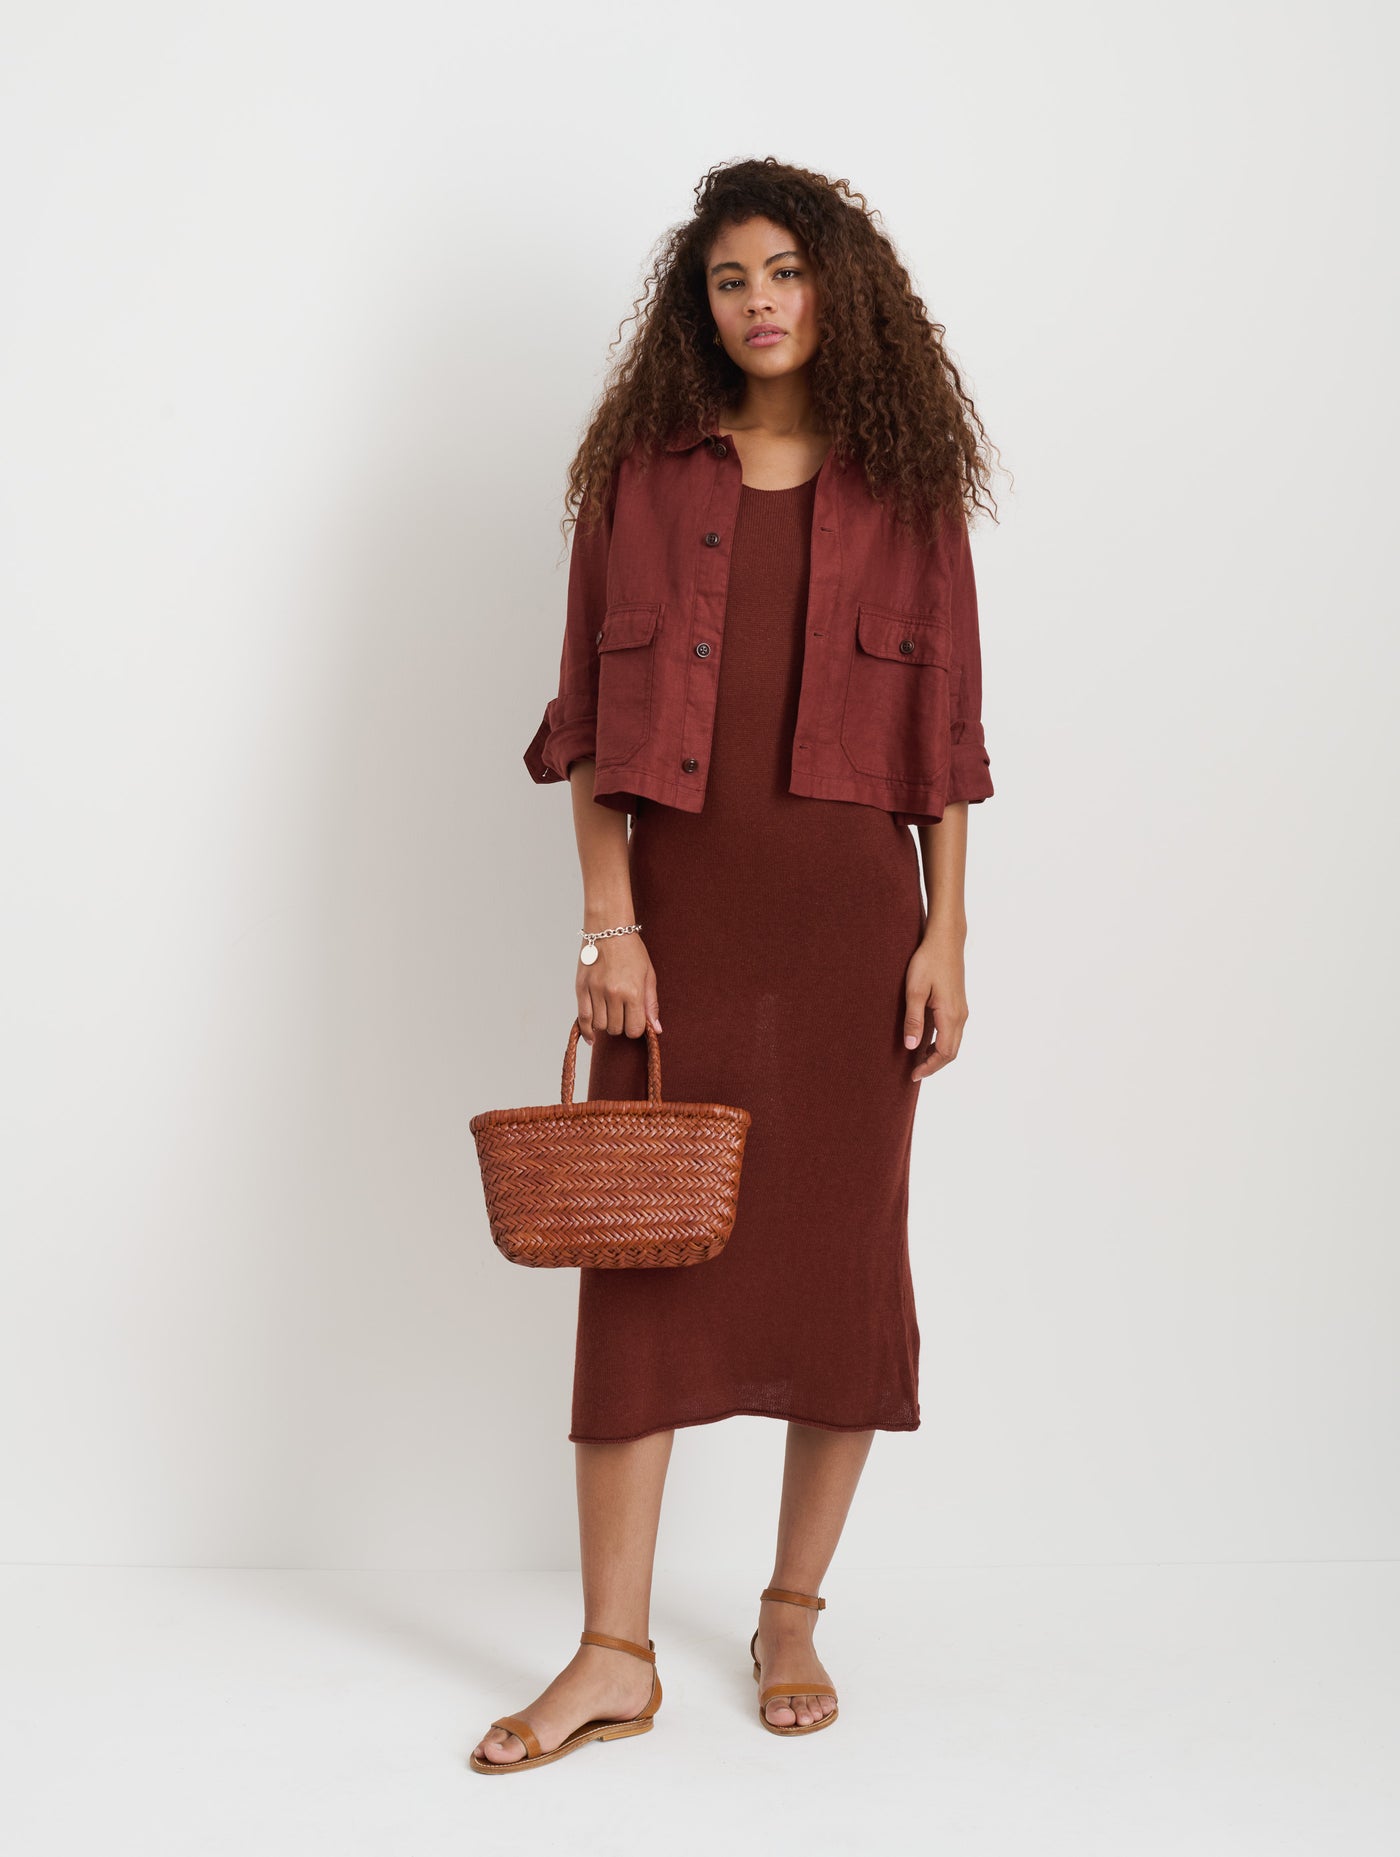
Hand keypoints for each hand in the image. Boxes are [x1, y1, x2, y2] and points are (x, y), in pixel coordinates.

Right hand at [576, 932, 662, 1044]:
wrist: (608, 929)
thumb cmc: (632, 950)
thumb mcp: (648, 975)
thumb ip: (651, 1004)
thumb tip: (656, 1029)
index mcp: (633, 991)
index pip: (634, 1029)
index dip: (635, 1028)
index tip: (635, 1021)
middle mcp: (613, 994)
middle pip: (616, 1029)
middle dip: (621, 1025)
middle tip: (622, 1013)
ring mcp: (595, 991)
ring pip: (600, 1025)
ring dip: (606, 1023)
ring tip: (609, 1012)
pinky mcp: (581, 988)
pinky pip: (582, 1018)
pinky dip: (587, 1031)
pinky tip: (592, 1037)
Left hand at [903, 926, 967, 1080]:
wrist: (946, 940)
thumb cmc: (928, 961)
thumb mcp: (914, 990)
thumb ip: (913, 1019)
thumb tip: (911, 1046)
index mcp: (950, 1015)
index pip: (944, 1053)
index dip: (929, 1067)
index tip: (913, 1075)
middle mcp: (960, 1015)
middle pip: (951, 1052)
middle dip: (934, 1065)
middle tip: (915, 1072)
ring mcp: (962, 1010)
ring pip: (954, 1042)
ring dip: (938, 1055)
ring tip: (918, 1060)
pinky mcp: (959, 1004)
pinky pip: (953, 1032)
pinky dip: (941, 1043)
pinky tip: (926, 1041)